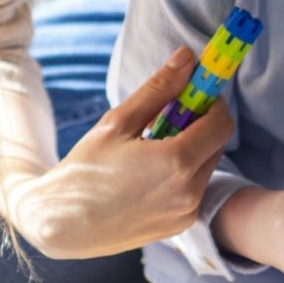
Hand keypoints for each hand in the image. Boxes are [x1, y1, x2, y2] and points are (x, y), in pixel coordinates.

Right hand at [18, 46, 234, 258]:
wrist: (62, 226)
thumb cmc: (84, 171)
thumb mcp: (117, 123)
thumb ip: (158, 89)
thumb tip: (187, 57)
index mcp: (176, 163)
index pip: (220, 122)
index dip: (210, 102)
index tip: (192, 93)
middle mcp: (189, 192)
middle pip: (216, 143)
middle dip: (199, 124)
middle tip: (165, 117)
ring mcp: (186, 212)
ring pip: (206, 166)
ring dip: (190, 149)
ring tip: (150, 148)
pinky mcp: (180, 226)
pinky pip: (194, 188)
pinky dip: (181, 173)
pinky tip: (148, 173)